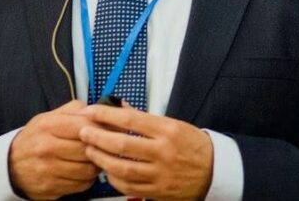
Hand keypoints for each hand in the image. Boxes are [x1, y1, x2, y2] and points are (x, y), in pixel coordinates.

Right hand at [8, 100, 100, 199]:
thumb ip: (74, 110)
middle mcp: (47, 148)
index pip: (85, 126)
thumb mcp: (48, 117)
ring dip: (96, 165)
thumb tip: (99, 111)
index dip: (101, 128)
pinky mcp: (51, 187)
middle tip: (104, 147)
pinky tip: (83, 171)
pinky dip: (88, 179)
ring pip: (88, 169)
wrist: (9, 165)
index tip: (107, 130)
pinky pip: (82, 185)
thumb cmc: (35, 138)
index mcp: (49, 126)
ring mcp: (48, 170)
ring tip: (94, 159)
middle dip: (100, 148)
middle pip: (88, 149)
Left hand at [79, 103, 213, 200]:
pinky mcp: (157, 191)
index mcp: (168, 130)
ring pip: (121, 167)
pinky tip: (107, 170)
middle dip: (97, 137)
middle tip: (84, 132)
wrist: (214, 171)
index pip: (130, 119)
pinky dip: (114, 178)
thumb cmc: (193, 146)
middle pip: (121, 143)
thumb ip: (146, 118)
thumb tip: (122, 108)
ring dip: (101, 159)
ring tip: (90, 151)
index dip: (106, 115)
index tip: (91, 111)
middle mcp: (163, 151)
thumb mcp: (174, 125)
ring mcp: (159, 173)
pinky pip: (128, 186)